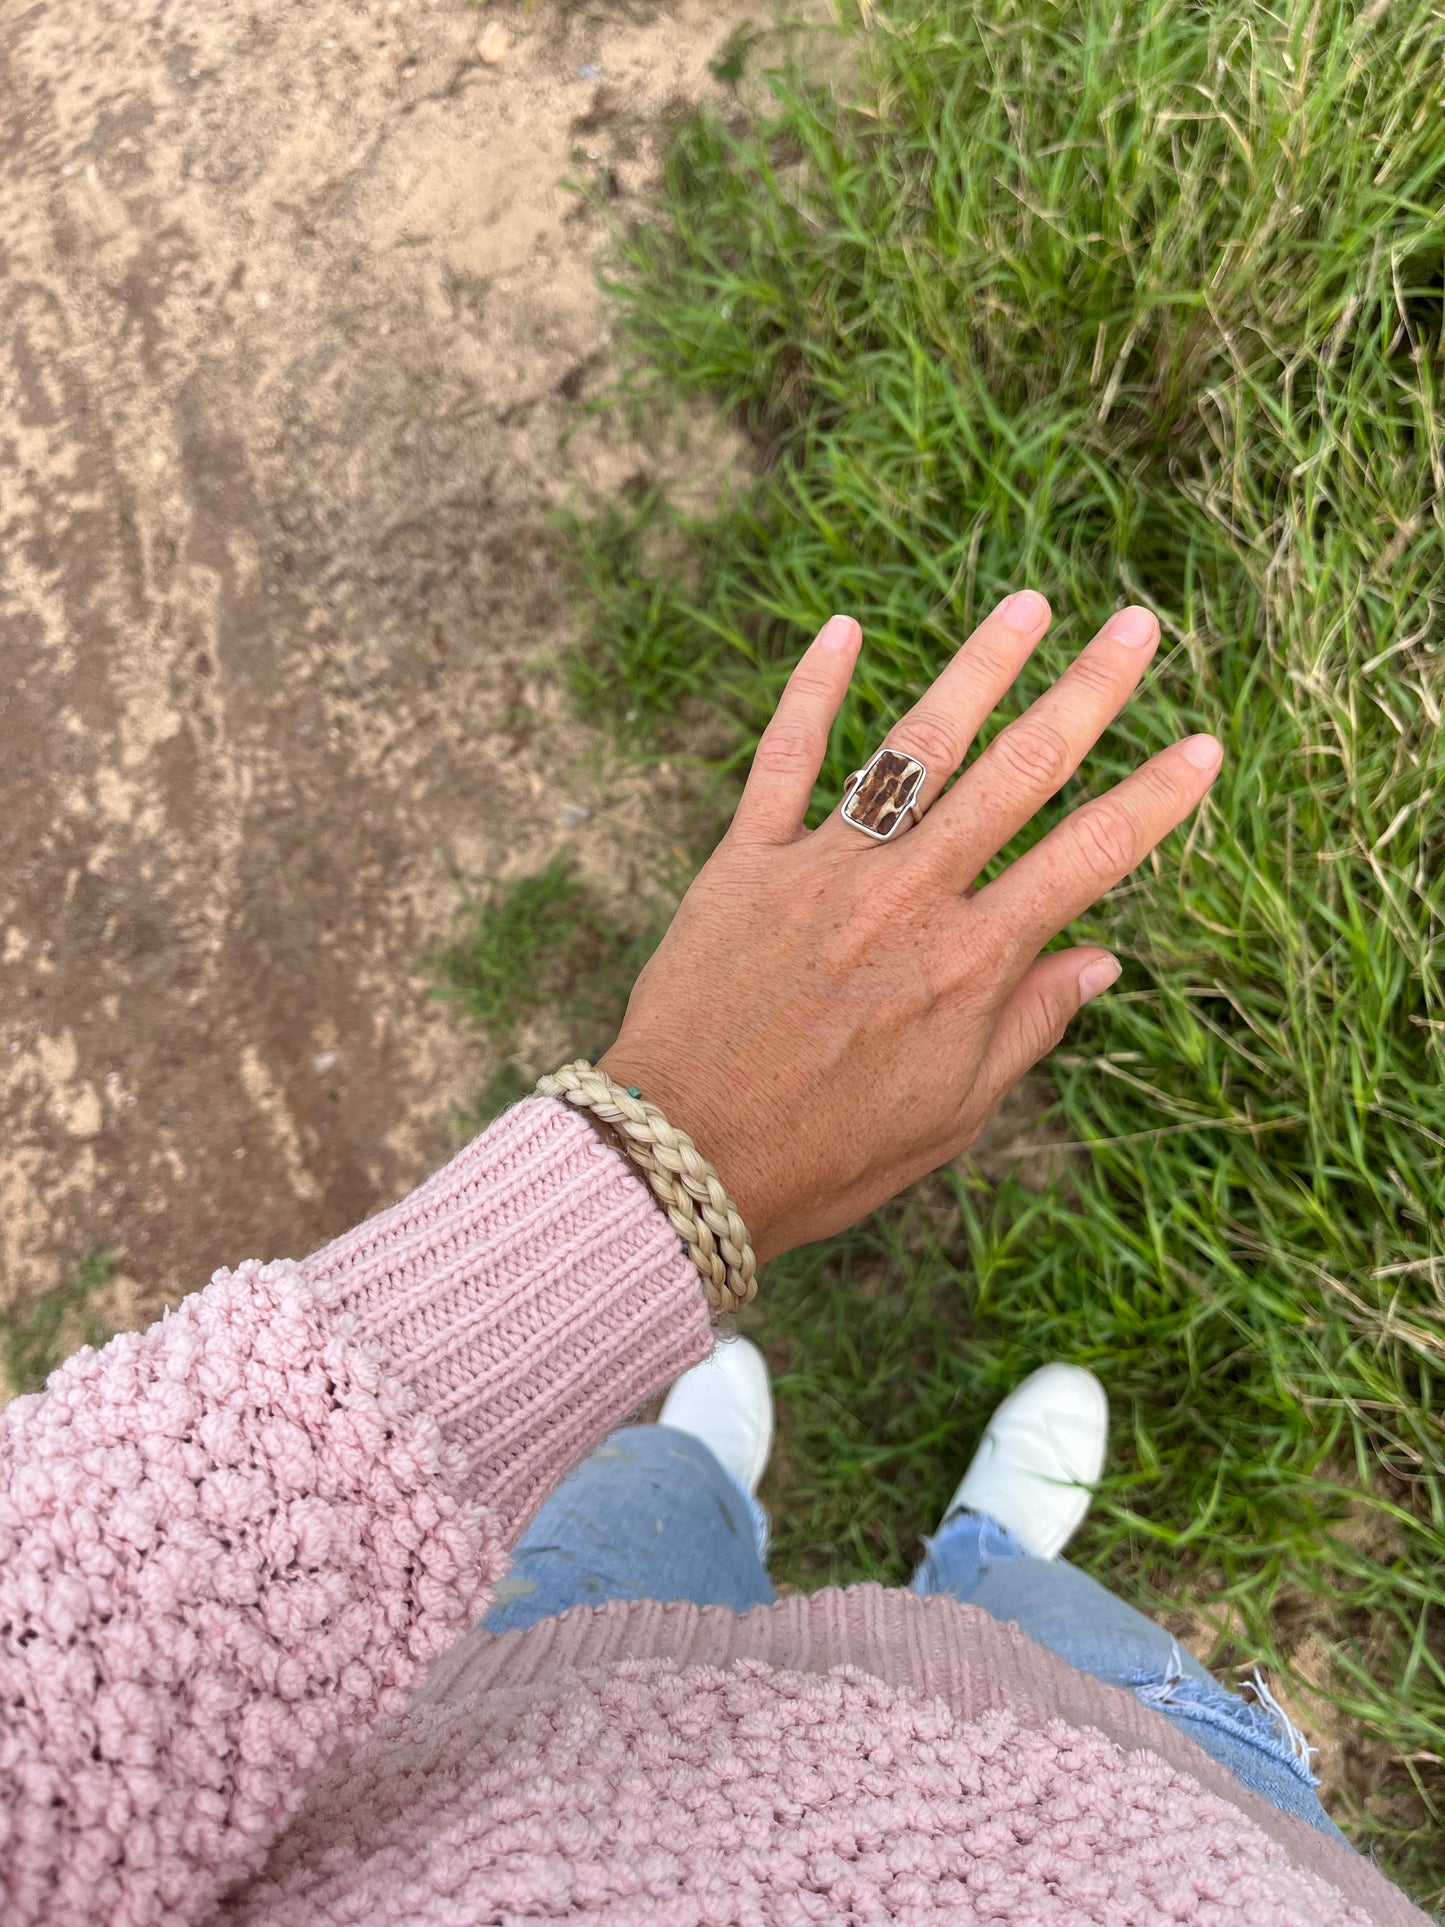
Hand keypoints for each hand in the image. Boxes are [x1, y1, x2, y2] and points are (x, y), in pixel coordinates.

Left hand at [600, 592, 1220, 1262]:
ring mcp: (824, 868)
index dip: (1153, 799)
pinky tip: (843, 628)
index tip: (1203, 746)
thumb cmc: (827, 1152)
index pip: (1087, 859)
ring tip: (1028, 603)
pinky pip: (784, 757)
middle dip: (1087, 693)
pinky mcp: (745, 860)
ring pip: (914, 746)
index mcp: (969, 963)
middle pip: (1017, 774)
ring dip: (977, 668)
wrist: (684, 1158)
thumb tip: (1102, 959)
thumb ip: (1027, 1026)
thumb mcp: (953, 1112)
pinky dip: (812, 690)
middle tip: (1137, 627)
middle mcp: (906, 898)